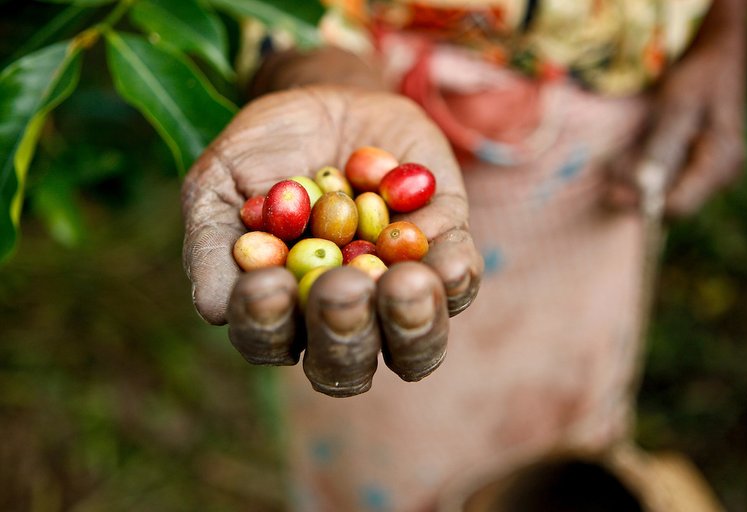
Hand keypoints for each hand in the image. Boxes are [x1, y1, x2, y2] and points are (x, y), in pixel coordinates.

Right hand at [181, 86, 482, 396]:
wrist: (327, 101)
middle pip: (349, 363)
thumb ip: (211, 245)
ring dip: (412, 322)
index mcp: (281, 311)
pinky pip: (460, 283)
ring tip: (404, 282)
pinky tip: (447, 261)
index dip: (268, 324)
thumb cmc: (263, 152)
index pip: (270, 341)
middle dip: (345, 331)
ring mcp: (397, 291)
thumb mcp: (218, 184)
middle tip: (341, 285)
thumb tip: (218, 309)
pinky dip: (455, 277)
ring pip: (415, 342)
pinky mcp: (444, 250)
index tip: (267, 283)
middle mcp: (343, 317)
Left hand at [606, 1, 746, 216]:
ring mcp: (709, 171)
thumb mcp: (678, 107)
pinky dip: (645, 172)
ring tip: (613, 166)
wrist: (717, 56)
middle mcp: (719, 174)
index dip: (644, 204)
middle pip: (672, 202)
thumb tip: (645, 184)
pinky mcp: (696, 164)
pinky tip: (625, 159)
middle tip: (607, 179)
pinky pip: (667, 178)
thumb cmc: (699, 77)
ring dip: (637, 183)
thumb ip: (663, 146)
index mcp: (720, 163)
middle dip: (637, 193)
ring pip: (667, 192)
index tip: (612, 190)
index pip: (680, 205)